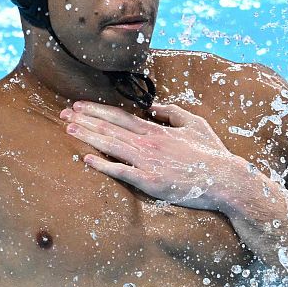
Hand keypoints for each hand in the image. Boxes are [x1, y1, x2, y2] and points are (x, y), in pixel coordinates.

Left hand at [64, 101, 258, 213]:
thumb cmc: (211, 153)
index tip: (79, 106)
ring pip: (111, 146)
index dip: (97, 110)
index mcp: (157, 130)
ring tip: (69, 129)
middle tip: (63, 114)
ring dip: (88, 137)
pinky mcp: (150, 181)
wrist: (224, 179)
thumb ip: (173, 113)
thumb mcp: (195, 124)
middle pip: (110, 128)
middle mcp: (149, 143)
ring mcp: (148, 162)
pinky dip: (103, 165)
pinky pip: (121, 172)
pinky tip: (87, 160)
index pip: (120, 116)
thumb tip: (154, 108)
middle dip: (85, 120)